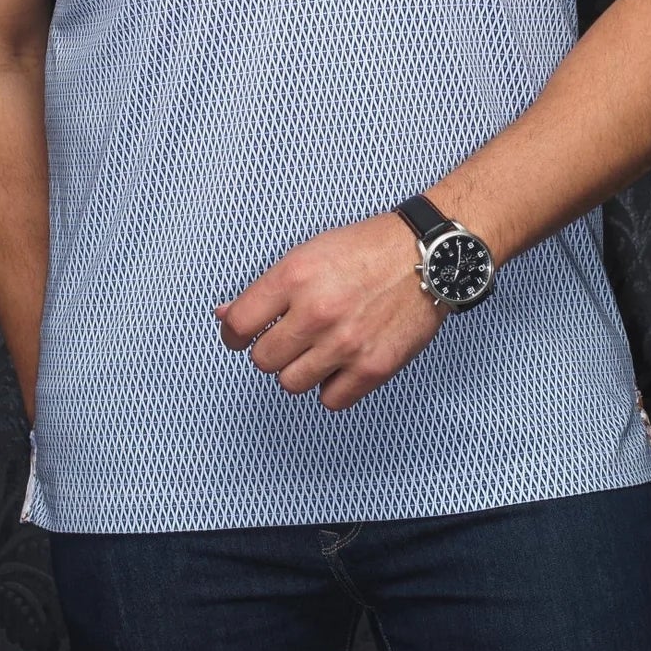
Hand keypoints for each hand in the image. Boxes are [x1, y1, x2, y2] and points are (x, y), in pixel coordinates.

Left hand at [215, 210, 447, 410]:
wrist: (426, 257)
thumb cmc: (366, 250)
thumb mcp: (308, 254)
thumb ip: (266, 289)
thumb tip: (224, 316)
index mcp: (295, 276)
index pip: (238, 325)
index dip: (234, 335)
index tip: (242, 336)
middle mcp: (317, 311)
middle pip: (263, 360)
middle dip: (272, 350)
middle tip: (292, 337)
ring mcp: (345, 343)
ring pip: (291, 384)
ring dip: (300, 369)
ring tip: (319, 349)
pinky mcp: (373, 367)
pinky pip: (330, 400)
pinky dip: (332, 387)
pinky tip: (341, 363)